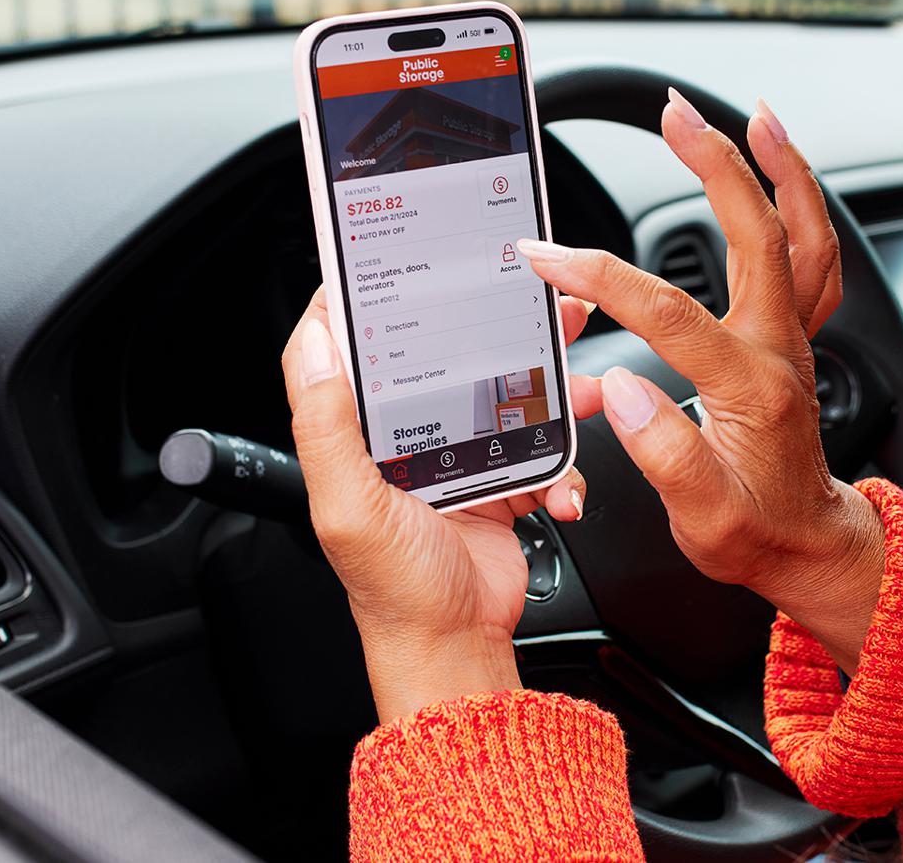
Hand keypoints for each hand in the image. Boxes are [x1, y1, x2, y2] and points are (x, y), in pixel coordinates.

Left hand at [280, 288, 597, 720]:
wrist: (456, 648)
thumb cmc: (393, 591)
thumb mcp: (347, 504)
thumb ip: (327, 422)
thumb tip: (317, 341)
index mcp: (357, 432)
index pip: (350, 343)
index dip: (370, 294)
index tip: (402, 254)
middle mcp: (405, 436)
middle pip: (447, 353)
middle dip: (494, 322)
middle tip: (535, 295)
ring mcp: (459, 455)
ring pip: (508, 392)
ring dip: (552, 385)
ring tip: (586, 381)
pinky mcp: (503, 481)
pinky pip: (541, 450)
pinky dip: (564, 464)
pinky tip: (566, 486)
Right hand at [516, 90, 884, 672]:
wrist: (808, 545)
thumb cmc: (753, 533)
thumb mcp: (703, 520)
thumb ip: (664, 454)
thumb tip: (620, 389)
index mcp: (749, 389)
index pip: (670, 314)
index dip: (603, 277)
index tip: (547, 255)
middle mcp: (780, 350)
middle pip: (757, 236)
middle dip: (714, 166)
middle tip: (676, 115)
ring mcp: (795, 339)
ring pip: (803, 234)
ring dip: (780, 168)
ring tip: (753, 115)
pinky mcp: (797, 337)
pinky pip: (812, 256)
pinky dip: (799, 204)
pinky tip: (777, 173)